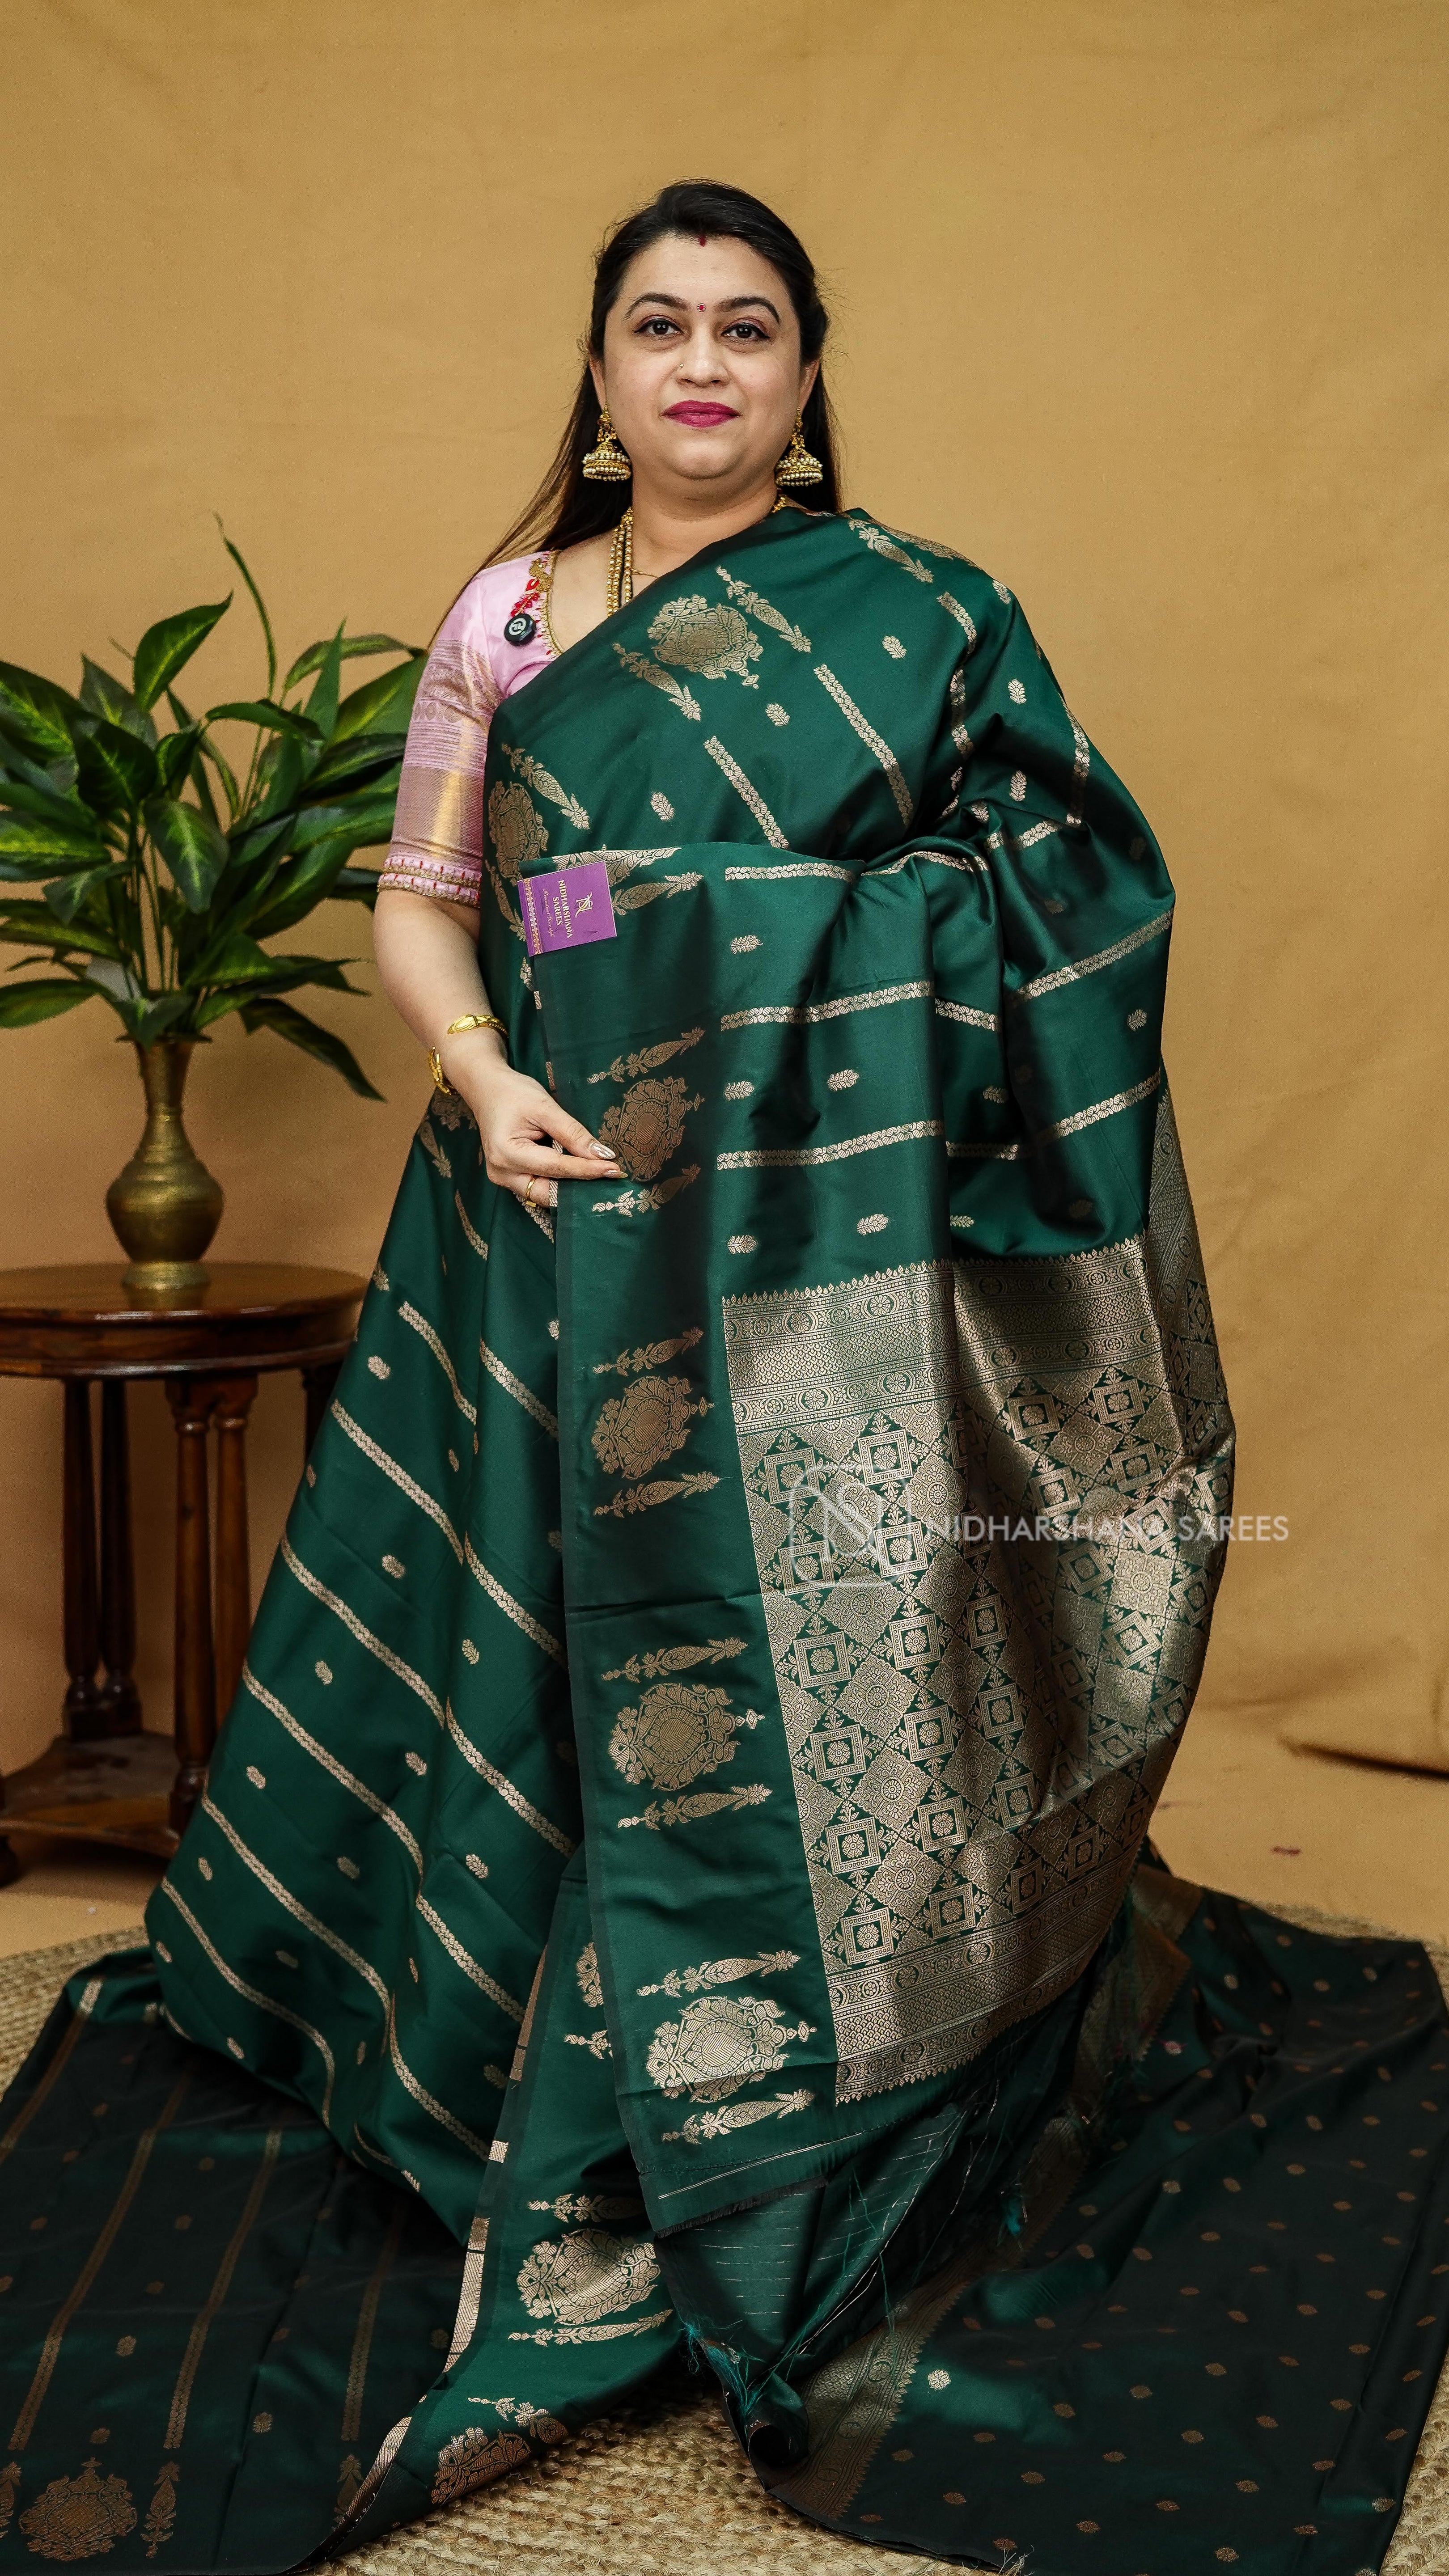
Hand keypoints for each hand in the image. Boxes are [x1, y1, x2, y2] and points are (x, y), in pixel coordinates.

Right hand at [446, 1038, 620, 1204]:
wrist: (487, 1088)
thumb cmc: (513, 1093)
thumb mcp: (545, 1107)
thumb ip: (573, 1133)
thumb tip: (602, 1155)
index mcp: (507, 1153)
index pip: (556, 1168)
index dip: (588, 1170)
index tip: (615, 1169)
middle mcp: (501, 1172)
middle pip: (548, 1191)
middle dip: (579, 1188)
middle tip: (611, 1179)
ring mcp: (503, 1178)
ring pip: (544, 1194)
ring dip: (570, 1188)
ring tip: (599, 1177)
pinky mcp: (509, 1177)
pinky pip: (538, 1187)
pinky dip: (559, 1182)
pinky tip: (579, 1174)